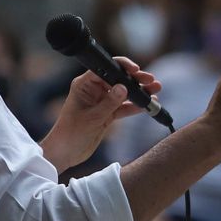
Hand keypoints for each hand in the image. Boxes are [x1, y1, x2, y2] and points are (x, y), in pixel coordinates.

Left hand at [41, 58, 162, 172]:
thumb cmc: (70, 133)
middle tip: (151, 80)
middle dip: (135, 79)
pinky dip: (135, 106)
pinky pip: (124, 107)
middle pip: (118, 79)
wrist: (65, 153)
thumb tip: (124, 88)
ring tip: (156, 90)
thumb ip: (109, 103)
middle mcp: (93, 90)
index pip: (105, 68)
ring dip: (139, 92)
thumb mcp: (92, 118)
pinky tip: (148, 105)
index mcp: (84, 85)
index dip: (122, 67)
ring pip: (124, 93)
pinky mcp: (107, 113)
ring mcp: (101, 102)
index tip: (136, 70)